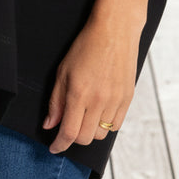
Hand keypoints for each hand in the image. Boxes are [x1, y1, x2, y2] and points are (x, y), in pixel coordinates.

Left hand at [42, 13, 142, 153]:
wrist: (115, 30)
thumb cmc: (86, 46)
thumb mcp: (63, 70)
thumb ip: (56, 101)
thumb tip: (50, 125)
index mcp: (79, 93)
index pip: (68, 132)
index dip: (59, 145)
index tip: (54, 148)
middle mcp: (98, 100)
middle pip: (84, 138)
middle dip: (73, 138)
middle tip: (68, 127)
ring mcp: (115, 100)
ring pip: (101, 135)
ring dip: (89, 131)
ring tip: (84, 116)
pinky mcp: (128, 99)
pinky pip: (116, 126)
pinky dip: (105, 125)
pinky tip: (99, 113)